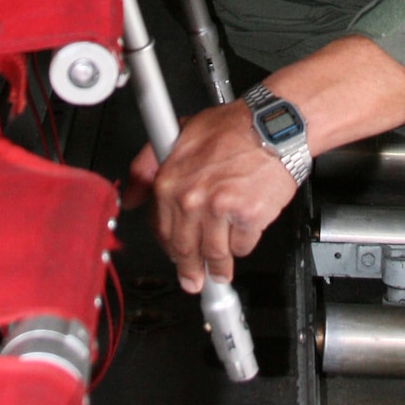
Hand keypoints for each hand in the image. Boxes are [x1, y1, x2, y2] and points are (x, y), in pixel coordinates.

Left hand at [126, 37, 404, 290]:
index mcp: (170, 181)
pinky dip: (242, 247)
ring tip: (220, 273)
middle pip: (185, 249)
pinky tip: (242, 239)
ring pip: (214, 254)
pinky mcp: (248, 217)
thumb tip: (130, 196)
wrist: (274, 126)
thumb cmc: (234, 126)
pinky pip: (242, 246)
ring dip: (217, 268)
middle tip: (194, 279)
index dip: (169, 247)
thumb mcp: (180, 134)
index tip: (175, 256)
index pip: (161, 230)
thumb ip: (147, 166)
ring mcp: (220, 209)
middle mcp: (192, 198)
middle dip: (190, 269)